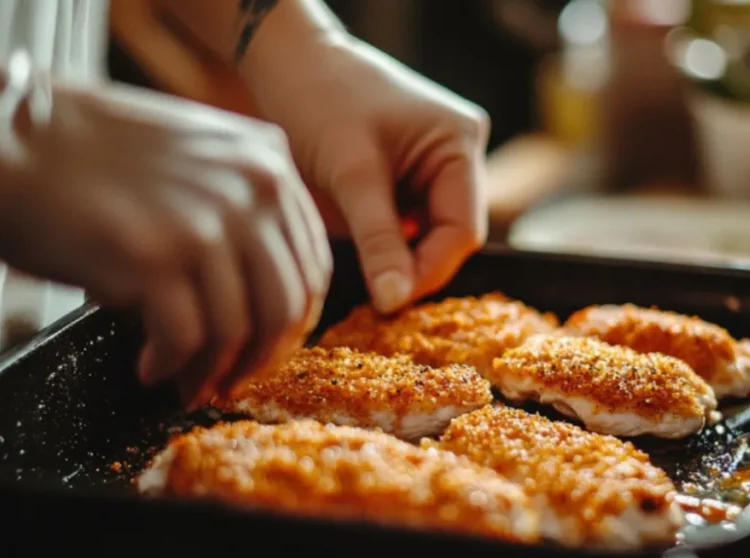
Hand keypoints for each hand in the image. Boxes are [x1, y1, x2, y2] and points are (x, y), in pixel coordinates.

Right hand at [0, 57, 330, 405]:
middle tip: (232, 377)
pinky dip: (173, 367)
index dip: (293, 320)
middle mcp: (251, 190)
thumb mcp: (197, 153)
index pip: (311, 263)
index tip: (267, 345)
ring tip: (189, 383)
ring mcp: (206, 224)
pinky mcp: (155, 259)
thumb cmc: (89, 151)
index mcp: (269, 162)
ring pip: (240, 330)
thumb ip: (241, 200)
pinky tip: (152, 367)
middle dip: (261, 356)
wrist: (6, 136)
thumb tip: (260, 284)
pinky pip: (187, 341)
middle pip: (286, 305)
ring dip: (215, 371)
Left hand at [245, 35, 489, 313]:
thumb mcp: (351, 175)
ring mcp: (437, 163)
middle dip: (413, 266)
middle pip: (450, 234)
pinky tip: (362, 251)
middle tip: (374, 297)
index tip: (388, 302)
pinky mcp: (411, 173)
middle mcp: (459, 152)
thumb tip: (394, 302)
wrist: (288, 63)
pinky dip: (388, 242)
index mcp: (460, 143)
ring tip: (364, 274)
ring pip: (429, 234)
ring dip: (399, 257)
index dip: (428, 271)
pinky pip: (410, 222)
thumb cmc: (319, 101)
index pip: (462, 230)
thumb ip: (378, 241)